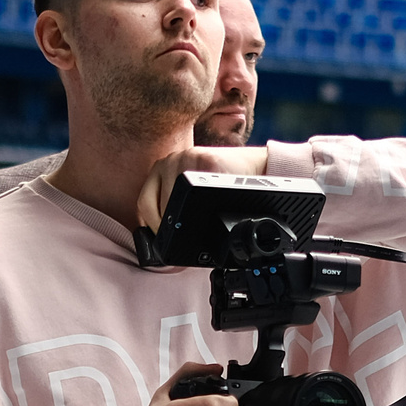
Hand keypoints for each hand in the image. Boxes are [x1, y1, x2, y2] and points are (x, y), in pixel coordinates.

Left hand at [138, 144, 266, 234]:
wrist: (259, 169)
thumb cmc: (227, 186)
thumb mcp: (194, 196)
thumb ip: (177, 212)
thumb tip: (159, 247)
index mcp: (162, 170)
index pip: (145, 204)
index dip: (155, 229)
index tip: (167, 242)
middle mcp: (170, 161)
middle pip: (155, 206)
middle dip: (169, 230)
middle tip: (183, 242)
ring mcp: (185, 158)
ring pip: (170, 204)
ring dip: (182, 224)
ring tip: (196, 230)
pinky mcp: (204, 160)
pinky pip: (192, 195)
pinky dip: (200, 211)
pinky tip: (209, 213)